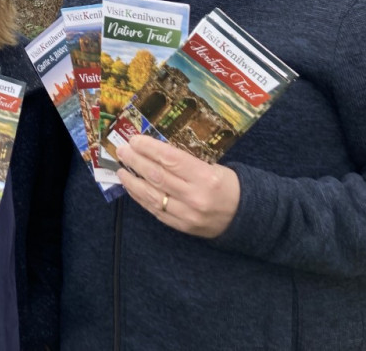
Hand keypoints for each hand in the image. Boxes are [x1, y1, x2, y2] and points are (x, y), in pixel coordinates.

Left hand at [116, 135, 239, 238]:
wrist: (245, 217)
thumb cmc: (227, 185)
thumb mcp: (213, 166)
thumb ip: (185, 161)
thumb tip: (154, 149)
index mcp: (205, 176)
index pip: (170, 159)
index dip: (149, 148)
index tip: (135, 140)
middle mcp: (195, 196)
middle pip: (157, 176)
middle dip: (135, 161)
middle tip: (122, 151)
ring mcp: (187, 214)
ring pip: (152, 195)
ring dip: (132, 181)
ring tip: (120, 169)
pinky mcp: (181, 226)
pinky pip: (155, 210)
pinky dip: (140, 197)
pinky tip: (132, 187)